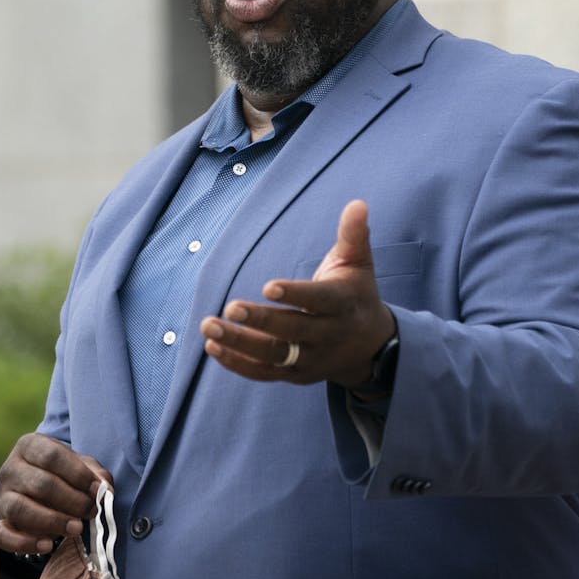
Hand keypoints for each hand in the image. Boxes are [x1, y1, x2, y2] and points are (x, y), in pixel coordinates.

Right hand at [0, 433, 112, 555]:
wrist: (33, 489)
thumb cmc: (61, 474)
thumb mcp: (78, 466)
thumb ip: (94, 474)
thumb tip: (105, 490)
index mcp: (29, 445)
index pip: (52, 456)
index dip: (78, 474)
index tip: (97, 490)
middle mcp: (11, 468)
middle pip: (41, 484)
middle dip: (72, 500)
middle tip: (91, 512)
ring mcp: (3, 496)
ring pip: (21, 509)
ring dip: (53, 521)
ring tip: (76, 529)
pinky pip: (4, 535)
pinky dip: (25, 543)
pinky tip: (48, 545)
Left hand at [199, 199, 396, 386]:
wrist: (370, 346)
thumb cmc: (356, 294)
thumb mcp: (359, 264)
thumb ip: (354, 235)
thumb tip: (358, 203)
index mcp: (342, 305)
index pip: (318, 301)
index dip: (295, 295)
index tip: (267, 287)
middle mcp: (327, 335)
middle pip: (292, 332)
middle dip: (261, 321)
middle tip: (230, 307)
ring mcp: (310, 359)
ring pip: (274, 356)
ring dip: (239, 343)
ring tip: (208, 325)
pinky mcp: (295, 374)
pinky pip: (264, 373)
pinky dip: (238, 363)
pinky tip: (212, 346)